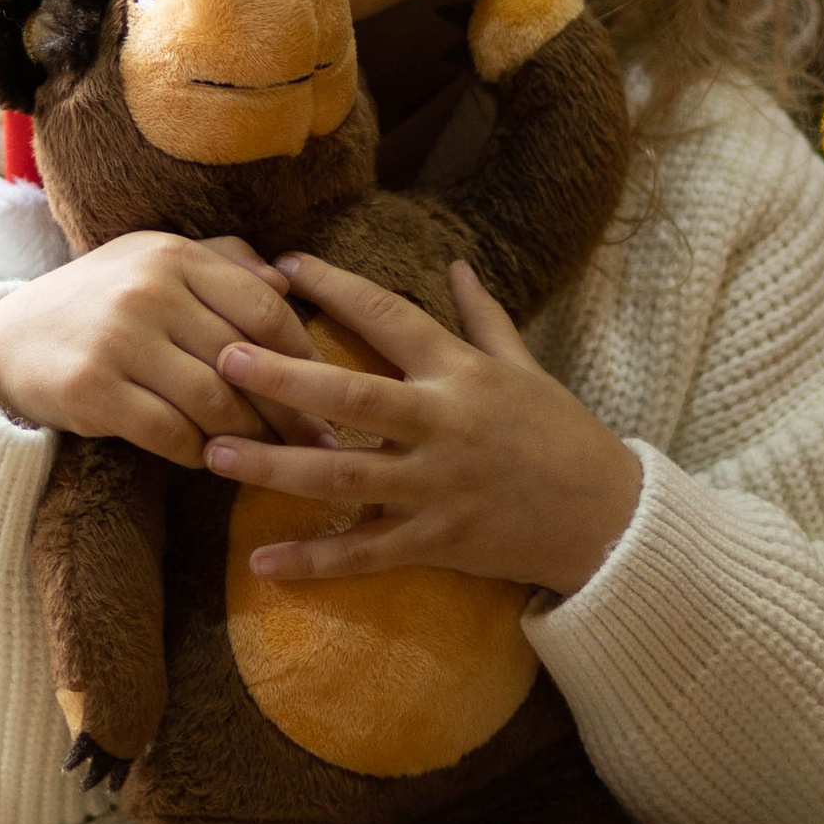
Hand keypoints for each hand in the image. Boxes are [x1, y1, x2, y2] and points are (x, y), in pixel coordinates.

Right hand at [0, 234, 316, 465]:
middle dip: (287, 409)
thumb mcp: (152, 263)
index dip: (303, 355)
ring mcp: (118, 339)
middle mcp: (148, 290)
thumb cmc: (99, 301)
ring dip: (247, 437)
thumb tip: (289, 283)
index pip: (263, 307)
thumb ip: (221, 262)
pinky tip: (207, 459)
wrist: (6, 339)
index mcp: (172, 254)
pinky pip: (169, 433)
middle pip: (245, 361)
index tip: (328, 389)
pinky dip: (198, 452)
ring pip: (213, 401)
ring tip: (270, 457)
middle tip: (317, 442)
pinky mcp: (92, 389)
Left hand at [204, 253, 640, 601]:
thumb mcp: (525, 367)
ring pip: (345, 476)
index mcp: (461, 372)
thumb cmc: (562, 434)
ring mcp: (438, 486)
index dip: (336, 287)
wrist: (609, 518)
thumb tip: (454, 262)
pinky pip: (368, 553)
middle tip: (223, 359)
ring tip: (214, 455)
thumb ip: (484, 315)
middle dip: (285, 379)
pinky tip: (262, 562)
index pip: (389, 316)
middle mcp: (444, 424)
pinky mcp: (439, 540)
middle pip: (352, 397)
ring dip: (276, 467)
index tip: (283, 264)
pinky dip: (317, 560)